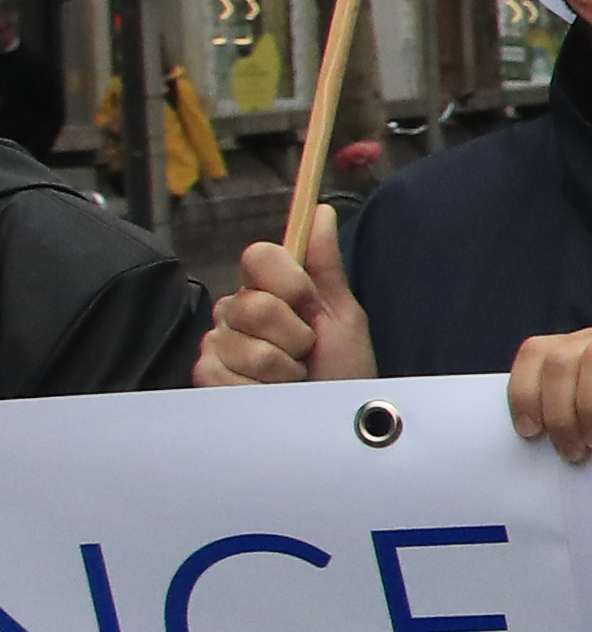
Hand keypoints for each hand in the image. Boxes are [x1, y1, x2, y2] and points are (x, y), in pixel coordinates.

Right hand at [195, 203, 375, 387]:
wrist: (337, 421)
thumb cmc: (344, 370)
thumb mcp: (344, 316)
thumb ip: (326, 265)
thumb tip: (321, 210)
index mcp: (267, 290)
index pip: (258, 256)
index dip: (289, 281)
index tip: (309, 302)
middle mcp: (235, 313)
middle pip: (254, 304)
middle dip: (295, 334)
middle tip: (308, 351)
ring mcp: (218, 346)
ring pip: (246, 346)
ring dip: (284, 368)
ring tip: (294, 378)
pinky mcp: (207, 380)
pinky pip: (228, 375)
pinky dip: (263, 391)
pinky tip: (271, 395)